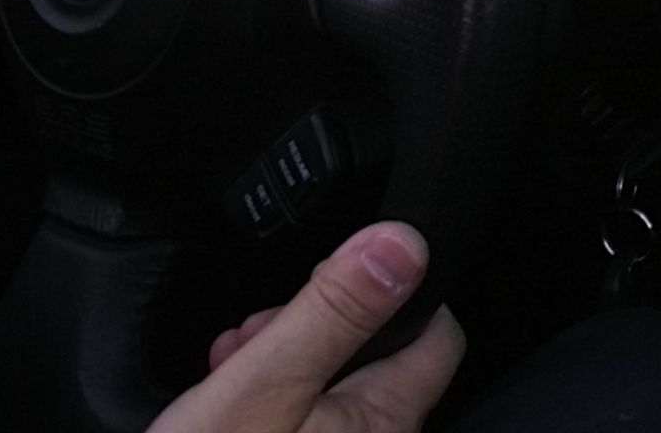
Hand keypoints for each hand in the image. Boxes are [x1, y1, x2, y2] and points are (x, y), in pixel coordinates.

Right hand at [152, 222, 465, 432]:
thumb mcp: (263, 386)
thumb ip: (333, 313)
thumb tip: (400, 245)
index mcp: (384, 422)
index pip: (436, 335)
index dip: (392, 291)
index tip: (337, 276)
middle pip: (373, 359)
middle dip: (314, 329)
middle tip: (256, 333)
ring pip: (328, 393)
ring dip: (281, 365)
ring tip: (230, 369)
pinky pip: (300, 427)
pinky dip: (268, 407)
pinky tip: (225, 409)